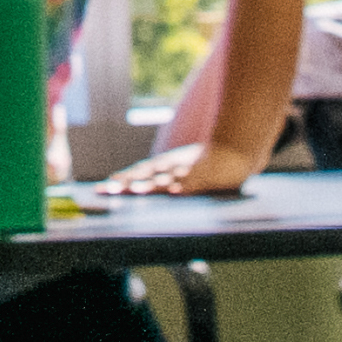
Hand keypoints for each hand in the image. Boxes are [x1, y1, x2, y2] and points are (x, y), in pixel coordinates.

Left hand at [91, 139, 255, 199]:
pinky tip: (173, 192)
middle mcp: (174, 166)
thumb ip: (168, 175)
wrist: (235, 150)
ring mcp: (189, 171)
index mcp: (168, 164)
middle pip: (146, 174)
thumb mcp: (185, 165)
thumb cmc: (210, 161)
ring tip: (132, 190)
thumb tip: (151, 186)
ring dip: (148, 184)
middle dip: (125, 183)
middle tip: (105, 189)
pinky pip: (192, 182)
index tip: (106, 184)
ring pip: (166, 178)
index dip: (124, 177)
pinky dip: (182, 185)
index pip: (141, 171)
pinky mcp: (204, 176)